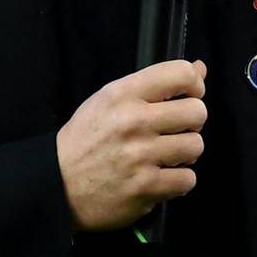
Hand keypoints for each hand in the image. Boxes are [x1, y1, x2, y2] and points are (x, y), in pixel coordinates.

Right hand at [55, 59, 207, 230]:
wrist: (57, 184)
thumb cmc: (84, 140)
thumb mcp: (109, 100)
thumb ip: (153, 84)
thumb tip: (199, 68)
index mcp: (123, 94)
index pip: (181, 73)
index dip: (195, 85)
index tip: (189, 96)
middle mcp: (134, 121)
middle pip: (197, 111)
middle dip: (192, 122)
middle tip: (176, 130)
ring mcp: (140, 156)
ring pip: (196, 146)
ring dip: (186, 154)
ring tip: (167, 156)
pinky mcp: (145, 187)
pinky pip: (187, 179)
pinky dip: (178, 181)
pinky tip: (161, 176)